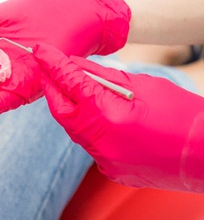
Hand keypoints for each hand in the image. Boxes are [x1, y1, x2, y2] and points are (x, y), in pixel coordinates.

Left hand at [33, 43, 203, 191]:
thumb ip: (101, 76)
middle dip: (53, 87)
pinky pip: (88, 143)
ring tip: (71, 86)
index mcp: (106, 114)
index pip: (68, 82)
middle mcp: (99, 141)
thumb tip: (74, 64)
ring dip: (69, 106)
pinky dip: (86, 126)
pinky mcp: (110, 169)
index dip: (51, 64)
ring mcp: (104, 159)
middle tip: (48, 68)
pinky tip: (92, 113)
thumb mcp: (140, 84)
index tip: (38, 50)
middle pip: (61, 109)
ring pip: (73, 127)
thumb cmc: (181, 114)